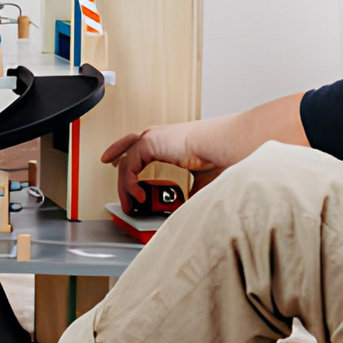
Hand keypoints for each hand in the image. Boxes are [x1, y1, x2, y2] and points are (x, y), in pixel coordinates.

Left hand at [101, 122, 221, 213]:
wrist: (219, 145)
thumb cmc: (216, 156)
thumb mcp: (201, 178)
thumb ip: (192, 190)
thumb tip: (191, 204)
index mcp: (166, 143)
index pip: (137, 152)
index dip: (128, 166)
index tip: (124, 180)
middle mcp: (155, 138)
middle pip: (127, 159)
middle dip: (122, 183)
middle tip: (126, 203)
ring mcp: (150, 138)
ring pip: (126, 163)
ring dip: (124, 187)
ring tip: (130, 205)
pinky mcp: (148, 141)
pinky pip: (129, 165)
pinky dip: (130, 183)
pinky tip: (138, 196)